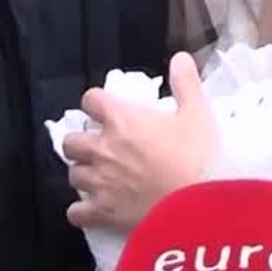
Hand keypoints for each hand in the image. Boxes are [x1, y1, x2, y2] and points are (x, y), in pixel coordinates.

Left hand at [62, 52, 217, 230]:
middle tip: (101, 147)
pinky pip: (76, 212)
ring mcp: (98, 182)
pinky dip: (81, 210)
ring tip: (100, 177)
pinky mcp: (101, 213)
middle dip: (82, 142)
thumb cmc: (199, 156)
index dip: (96, 103)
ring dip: (84, 173)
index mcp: (122, 120)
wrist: (199, 205)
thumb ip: (186, 83)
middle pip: (71, 141)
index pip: (90, 100)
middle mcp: (102, 149)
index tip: (107, 110)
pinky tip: (94, 209)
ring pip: (73, 174)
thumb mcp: (198, 114)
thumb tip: (180, 58)